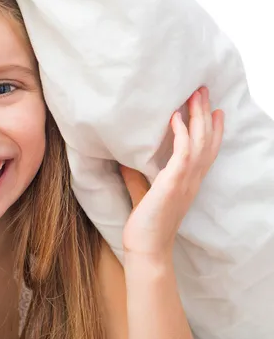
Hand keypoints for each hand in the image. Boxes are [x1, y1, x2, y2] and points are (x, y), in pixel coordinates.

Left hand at [120, 87, 223, 260]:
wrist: (145, 248)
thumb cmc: (145, 225)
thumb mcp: (141, 194)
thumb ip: (136, 177)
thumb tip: (122, 159)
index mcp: (188, 182)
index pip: (207, 151)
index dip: (214, 130)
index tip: (215, 110)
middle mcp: (192, 179)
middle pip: (207, 140)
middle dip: (206, 113)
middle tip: (203, 90)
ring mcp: (185, 181)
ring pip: (199, 142)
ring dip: (197, 116)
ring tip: (195, 94)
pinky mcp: (172, 183)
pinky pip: (183, 153)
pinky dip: (180, 133)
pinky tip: (175, 117)